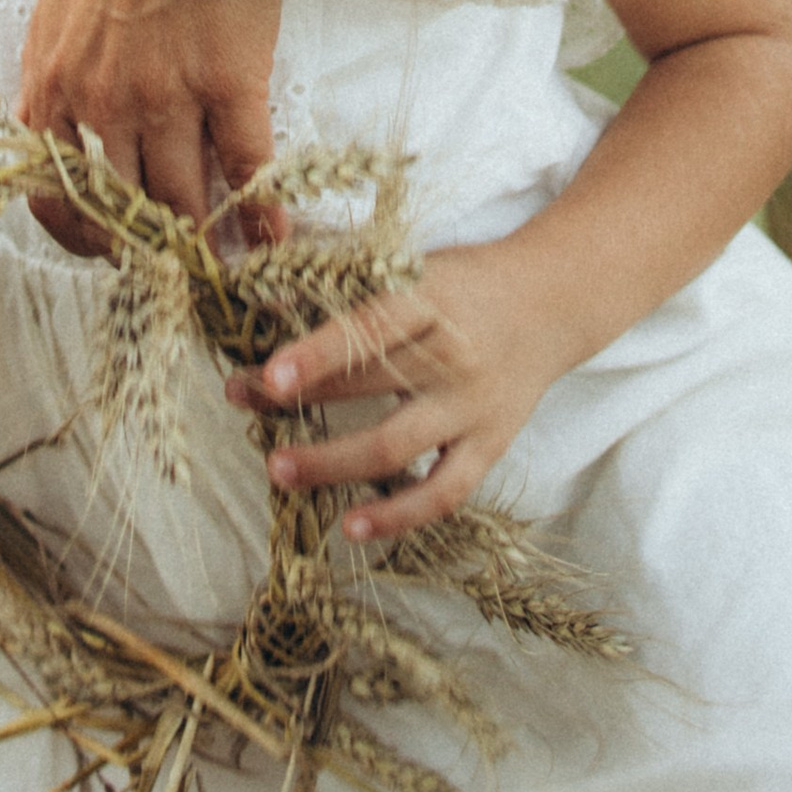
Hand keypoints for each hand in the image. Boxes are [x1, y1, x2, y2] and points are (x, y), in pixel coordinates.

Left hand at [16, 0, 287, 253]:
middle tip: (173, 264)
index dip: (82, 230)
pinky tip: (274, 235)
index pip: (54, 187)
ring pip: (181, 197)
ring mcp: (165, 95)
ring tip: (222, 261)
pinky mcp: (227, 80)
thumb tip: (61, 101)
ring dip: (202, 237)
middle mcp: (101, 103)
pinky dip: (260, 208)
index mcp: (52, 81)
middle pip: (123, 204)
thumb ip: (56, 57)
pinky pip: (246, 164)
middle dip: (148, 243)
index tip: (109, 245)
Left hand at [224, 239, 569, 544]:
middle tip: (241, 400)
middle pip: (369, 387)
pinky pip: (442, 493)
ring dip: (331, 463)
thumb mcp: (412, 264)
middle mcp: (454, 355)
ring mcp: (472, 407)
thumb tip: (262, 290)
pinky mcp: (489, 447)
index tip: (267, 375)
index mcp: (433, 298)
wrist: (550, 304)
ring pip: (396, 447)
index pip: (370, 327)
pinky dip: (397, 516)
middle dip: (298, 399)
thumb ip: (348, 281)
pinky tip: (351, 527)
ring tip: (278, 469)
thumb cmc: (463, 281)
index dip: (317, 353)